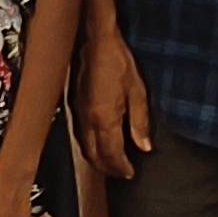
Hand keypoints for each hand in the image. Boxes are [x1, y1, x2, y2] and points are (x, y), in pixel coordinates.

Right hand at [76, 34, 151, 179]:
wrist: (97, 43)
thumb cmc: (118, 62)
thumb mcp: (138, 92)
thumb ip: (140, 122)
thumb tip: (144, 146)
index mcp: (105, 118)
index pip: (112, 154)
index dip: (122, 167)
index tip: (131, 173)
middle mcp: (88, 120)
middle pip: (94, 156)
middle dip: (108, 168)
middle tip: (121, 173)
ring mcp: (78, 114)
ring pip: (84, 147)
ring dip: (96, 160)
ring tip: (110, 164)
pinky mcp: (74, 107)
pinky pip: (79, 135)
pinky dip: (88, 146)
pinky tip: (97, 144)